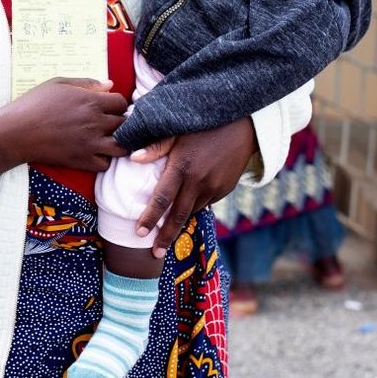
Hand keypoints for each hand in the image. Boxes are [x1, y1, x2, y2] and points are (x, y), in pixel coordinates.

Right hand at [0, 77, 126, 183]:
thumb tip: (110, 85)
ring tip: (108, 139)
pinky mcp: (81, 160)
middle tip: (110, 123)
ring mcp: (90, 144)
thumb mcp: (58, 83)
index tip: (110, 106)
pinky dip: (103, 159)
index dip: (118, 104)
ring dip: (118, 142)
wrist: (16, 132)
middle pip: (125, 124)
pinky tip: (95, 152)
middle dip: (121, 122)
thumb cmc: (34, 104)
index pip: (122, 103)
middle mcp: (95, 123)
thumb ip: (87, 83)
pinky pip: (105, 164)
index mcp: (91, 101)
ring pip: (121, 147)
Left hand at [136, 117, 256, 256]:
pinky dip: (196, 206)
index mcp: (182, 167)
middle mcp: (198, 181)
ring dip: (180, 221)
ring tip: (169, 231)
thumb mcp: (178, 130)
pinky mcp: (225, 189)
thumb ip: (156, 146)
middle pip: (178, 216)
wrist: (243, 124)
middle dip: (165, 237)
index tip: (139, 233)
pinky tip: (189, 204)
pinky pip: (206, 202)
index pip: (161, 199)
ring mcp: (214, 187)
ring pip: (192, 210)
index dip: (149, 218)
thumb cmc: (204, 124)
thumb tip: (133, 158)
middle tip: (155, 253)